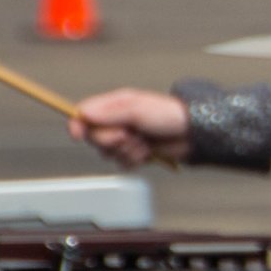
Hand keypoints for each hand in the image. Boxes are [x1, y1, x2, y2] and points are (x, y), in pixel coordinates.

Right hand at [70, 88, 191, 169]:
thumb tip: (85, 113)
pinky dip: (135, 160)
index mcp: (115, 106)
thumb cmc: (170, 115)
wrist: (193, 134)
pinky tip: (148, 151)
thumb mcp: (138, 110)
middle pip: (94, 138)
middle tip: (130, 134)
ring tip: (144, 142)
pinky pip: (122, 164)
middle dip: (112, 140)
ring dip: (127, 150)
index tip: (77, 134)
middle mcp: (117, 122)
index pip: (85, 115)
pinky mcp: (134, 153)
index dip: (78, 124)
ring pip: (108, 153)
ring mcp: (126, 139)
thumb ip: (111, 113)